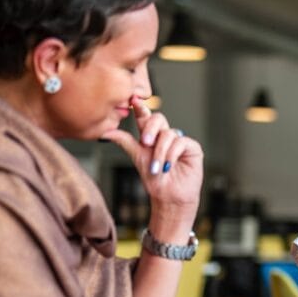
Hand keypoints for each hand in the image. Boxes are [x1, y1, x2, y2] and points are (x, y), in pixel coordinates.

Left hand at [101, 101, 202, 216]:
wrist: (168, 196)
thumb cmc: (154, 180)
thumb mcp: (137, 158)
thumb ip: (125, 141)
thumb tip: (105, 132)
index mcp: (151, 137)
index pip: (145, 118)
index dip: (140, 107)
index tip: (133, 99)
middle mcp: (166, 136)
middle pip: (158, 118)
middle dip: (150, 129)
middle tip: (145, 142)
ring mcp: (180, 141)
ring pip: (168, 134)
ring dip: (160, 152)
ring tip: (157, 168)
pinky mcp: (192, 148)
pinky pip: (181, 142)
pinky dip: (172, 154)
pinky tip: (168, 166)